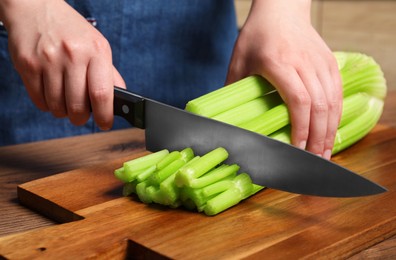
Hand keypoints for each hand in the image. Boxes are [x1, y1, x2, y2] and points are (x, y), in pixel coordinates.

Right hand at [1, 0, 124, 129]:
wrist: (36, 8)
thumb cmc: (71, 31)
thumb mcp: (98, 46)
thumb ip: (110, 74)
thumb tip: (121, 100)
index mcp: (96, 51)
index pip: (102, 93)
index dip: (104, 116)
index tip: (105, 124)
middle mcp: (73, 55)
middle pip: (78, 106)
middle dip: (81, 118)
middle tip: (82, 115)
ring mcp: (48, 60)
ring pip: (57, 107)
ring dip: (63, 112)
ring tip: (66, 101)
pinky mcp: (28, 65)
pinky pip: (39, 101)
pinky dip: (47, 105)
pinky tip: (52, 94)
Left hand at [226, 0, 341, 158]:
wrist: (281, 10)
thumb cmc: (256, 35)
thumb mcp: (239, 61)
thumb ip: (232, 89)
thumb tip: (224, 117)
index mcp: (279, 62)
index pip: (298, 99)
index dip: (301, 127)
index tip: (298, 148)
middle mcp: (304, 62)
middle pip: (318, 105)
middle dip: (318, 137)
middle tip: (314, 160)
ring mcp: (320, 61)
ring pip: (332, 101)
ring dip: (330, 130)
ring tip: (325, 152)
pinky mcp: (329, 62)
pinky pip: (337, 92)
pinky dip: (335, 114)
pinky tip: (330, 130)